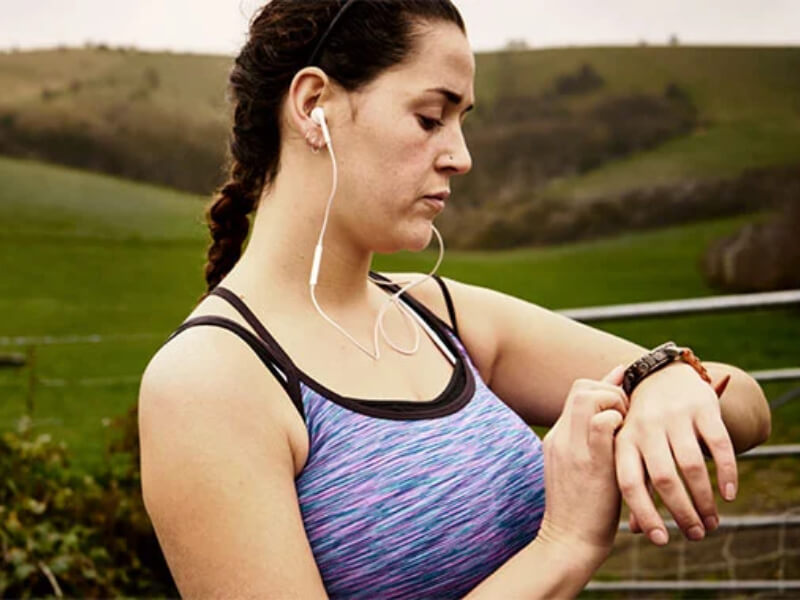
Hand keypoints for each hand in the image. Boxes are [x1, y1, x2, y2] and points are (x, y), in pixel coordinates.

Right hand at [539, 364, 627, 557]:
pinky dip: (618, 420)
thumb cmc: (582, 510)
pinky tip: (629, 439)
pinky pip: (602, 423)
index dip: (603, 385)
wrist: (568, 541)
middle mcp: (561, 436)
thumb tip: (611, 420)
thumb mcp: (579, 469)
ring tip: (628, 425)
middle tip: (628, 414)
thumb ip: (590, 444)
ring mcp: (572, 447)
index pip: (576, 391)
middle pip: (581, 386)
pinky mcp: (589, 462)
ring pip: (588, 396)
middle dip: (610, 389)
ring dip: (615, 401)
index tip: (623, 396)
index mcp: (557, 437)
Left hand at [614, 363, 736, 545]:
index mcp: (624, 440)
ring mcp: (675, 416)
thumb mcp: (631, 448)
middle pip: (665, 478)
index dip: (644, 513)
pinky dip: (727, 472)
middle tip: (696, 535)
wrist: (661, 375)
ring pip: (692, 465)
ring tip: (712, 522)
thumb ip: (636, 484)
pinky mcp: (702, 408)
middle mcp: (647, 427)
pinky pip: (718, 444)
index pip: (629, 482)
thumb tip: (638, 530)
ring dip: (705, 500)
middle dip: (682, 513)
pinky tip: (729, 494)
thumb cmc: (644, 425)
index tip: (661, 541)